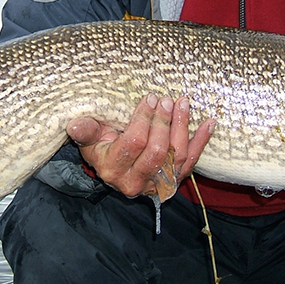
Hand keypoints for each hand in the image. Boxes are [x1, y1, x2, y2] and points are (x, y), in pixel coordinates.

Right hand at [67, 95, 214, 198]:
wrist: (116, 171)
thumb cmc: (102, 149)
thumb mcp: (90, 141)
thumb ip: (86, 132)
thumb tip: (74, 125)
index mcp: (113, 170)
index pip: (135, 143)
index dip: (144, 119)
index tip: (149, 98)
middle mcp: (136, 182)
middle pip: (158, 151)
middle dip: (164, 122)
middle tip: (166, 99)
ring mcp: (157, 184)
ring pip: (177, 156)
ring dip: (182, 127)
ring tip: (184, 103)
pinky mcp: (174, 181)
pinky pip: (192, 162)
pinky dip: (201, 142)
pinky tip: (209, 123)